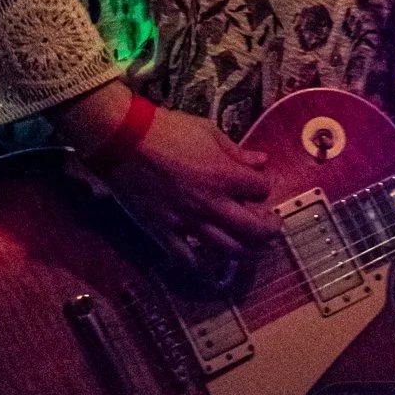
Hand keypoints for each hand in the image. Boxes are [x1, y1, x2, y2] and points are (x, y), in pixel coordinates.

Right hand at [55, 85, 276, 273]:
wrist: (123, 141)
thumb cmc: (166, 129)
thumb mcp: (207, 131)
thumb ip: (236, 151)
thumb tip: (260, 160)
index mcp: (225, 176)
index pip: (262, 189)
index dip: (263, 186)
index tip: (258, 184)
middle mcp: (213, 204)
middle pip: (256, 229)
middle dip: (270, 229)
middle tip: (271, 226)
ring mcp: (189, 222)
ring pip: (228, 250)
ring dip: (244, 251)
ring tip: (246, 246)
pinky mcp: (165, 232)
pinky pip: (187, 259)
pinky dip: (201, 265)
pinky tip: (207, 262)